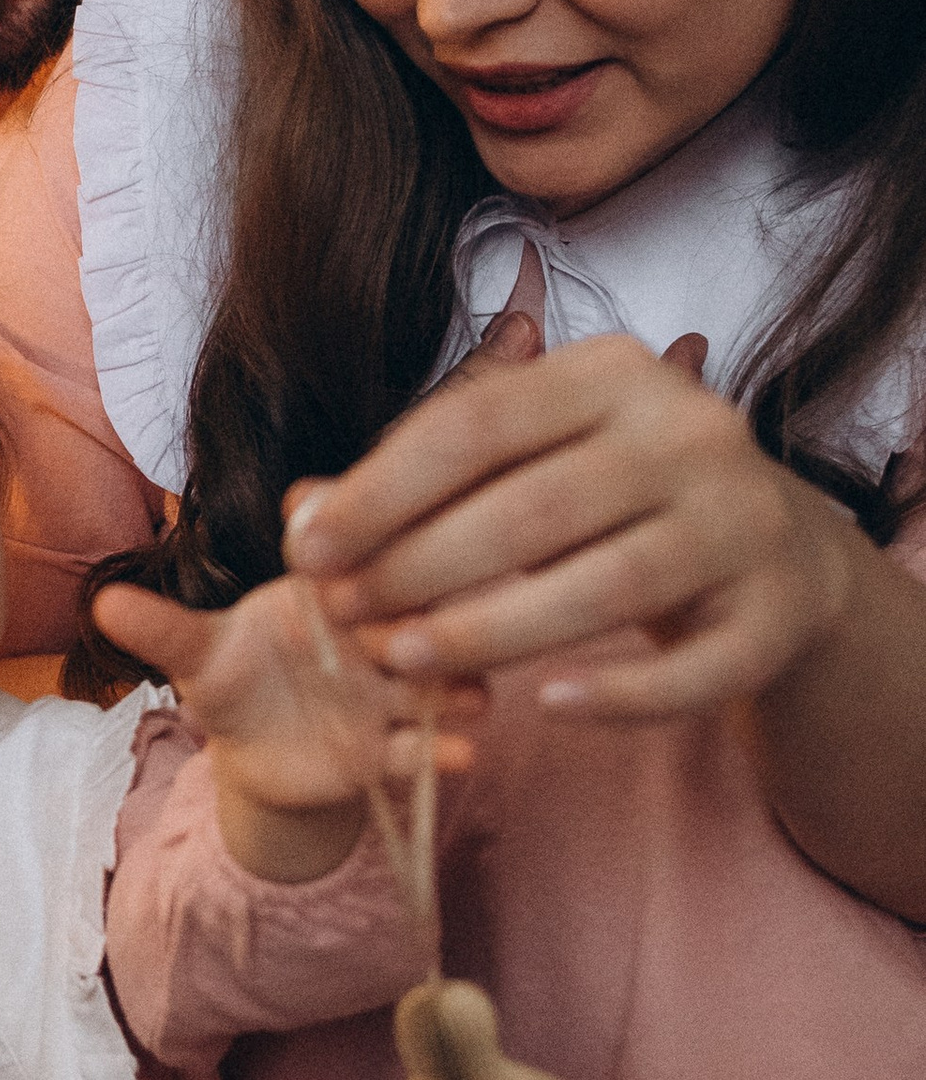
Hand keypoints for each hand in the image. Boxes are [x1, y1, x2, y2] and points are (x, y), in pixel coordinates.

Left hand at [91, 574, 472, 881]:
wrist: (252, 752)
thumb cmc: (231, 680)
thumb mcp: (196, 655)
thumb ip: (161, 630)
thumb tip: (102, 604)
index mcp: (329, 588)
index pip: (367, 556)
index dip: (369, 559)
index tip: (344, 582)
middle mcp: (374, 628)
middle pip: (419, 611)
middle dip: (421, 617)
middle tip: (400, 633)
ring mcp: (392, 687)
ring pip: (446, 674)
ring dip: (455, 681)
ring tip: (446, 691)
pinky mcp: (394, 744)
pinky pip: (430, 745)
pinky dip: (446, 749)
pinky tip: (454, 754)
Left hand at [282, 332, 866, 721]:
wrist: (773, 545)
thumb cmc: (615, 495)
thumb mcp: (530, 458)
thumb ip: (426, 478)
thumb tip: (303, 513)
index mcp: (615, 374)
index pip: (475, 425)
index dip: (380, 491)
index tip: (305, 548)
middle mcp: (691, 435)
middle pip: (533, 510)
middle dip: (421, 568)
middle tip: (344, 617)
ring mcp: (745, 524)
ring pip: (606, 588)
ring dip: (493, 632)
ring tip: (405, 660)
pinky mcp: (776, 614)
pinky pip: (691, 670)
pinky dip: (618, 696)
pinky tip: (546, 705)